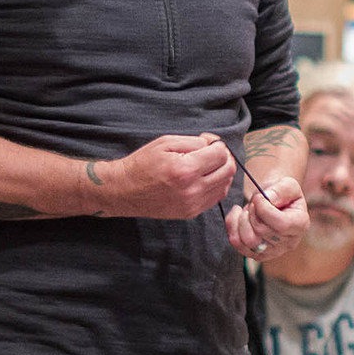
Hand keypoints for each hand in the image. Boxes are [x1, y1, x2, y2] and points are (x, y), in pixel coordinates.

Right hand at [96, 136, 235, 218]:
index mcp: (186, 169)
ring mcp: (193, 204)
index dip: (217, 144)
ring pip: (226, 185)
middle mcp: (193, 190)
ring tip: (207, 165)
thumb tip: (213, 145)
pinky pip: (216, 198)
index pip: (221, 154)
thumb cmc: (143, 164)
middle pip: (228, 170)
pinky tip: (205, 178)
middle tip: (211, 152)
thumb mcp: (166, 143)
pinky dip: (216, 185)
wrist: (124, 190)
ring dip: (222, 172)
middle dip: (224, 157)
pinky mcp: (191, 213)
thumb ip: (194, 142)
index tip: (207, 141)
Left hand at [226, 174, 306, 259]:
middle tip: (254, 202)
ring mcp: (272, 252)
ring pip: (248, 241)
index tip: (258, 197)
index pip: (281, 225)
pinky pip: (237, 243)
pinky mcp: (257, 254)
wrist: (273, 203)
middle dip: (253, 212)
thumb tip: (267, 199)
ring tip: (248, 210)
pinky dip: (232, 226)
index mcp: (300, 225)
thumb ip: (280, 190)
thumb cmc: (281, 193)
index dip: (264, 210)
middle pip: (261, 231)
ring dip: (242, 220)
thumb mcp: (287, 184)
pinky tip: (238, 215)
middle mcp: (289, 243)